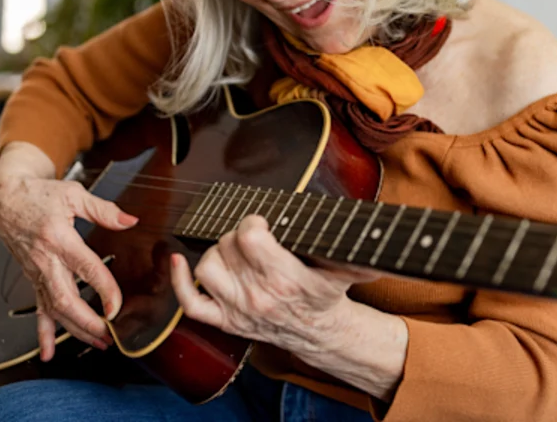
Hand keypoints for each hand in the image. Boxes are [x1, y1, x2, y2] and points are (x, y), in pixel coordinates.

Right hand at [0, 144, 138, 360]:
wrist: (6, 200)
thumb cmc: (40, 195)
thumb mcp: (74, 195)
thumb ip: (104, 210)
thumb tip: (130, 221)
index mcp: (59, 239)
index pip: (86, 269)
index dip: (104, 290)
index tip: (117, 307)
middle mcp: (46, 260)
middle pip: (66, 299)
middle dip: (88, 322)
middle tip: (109, 335)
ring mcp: (37, 273)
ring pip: (54, 310)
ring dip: (75, 330)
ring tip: (98, 343)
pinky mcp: (33, 279)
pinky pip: (37, 310)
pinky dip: (43, 334)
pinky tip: (48, 352)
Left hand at [170, 215, 378, 355]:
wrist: (319, 334)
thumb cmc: (328, 295)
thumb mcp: (347, 269)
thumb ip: (359, 251)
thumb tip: (378, 227)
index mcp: (284, 278)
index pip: (250, 237)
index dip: (253, 223)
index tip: (264, 223)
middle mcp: (256, 294)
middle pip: (226, 247)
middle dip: (238, 234)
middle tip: (253, 237)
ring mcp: (237, 309)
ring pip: (206, 269)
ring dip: (216, 253)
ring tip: (234, 250)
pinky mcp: (225, 321)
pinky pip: (190, 304)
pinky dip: (177, 282)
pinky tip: (177, 262)